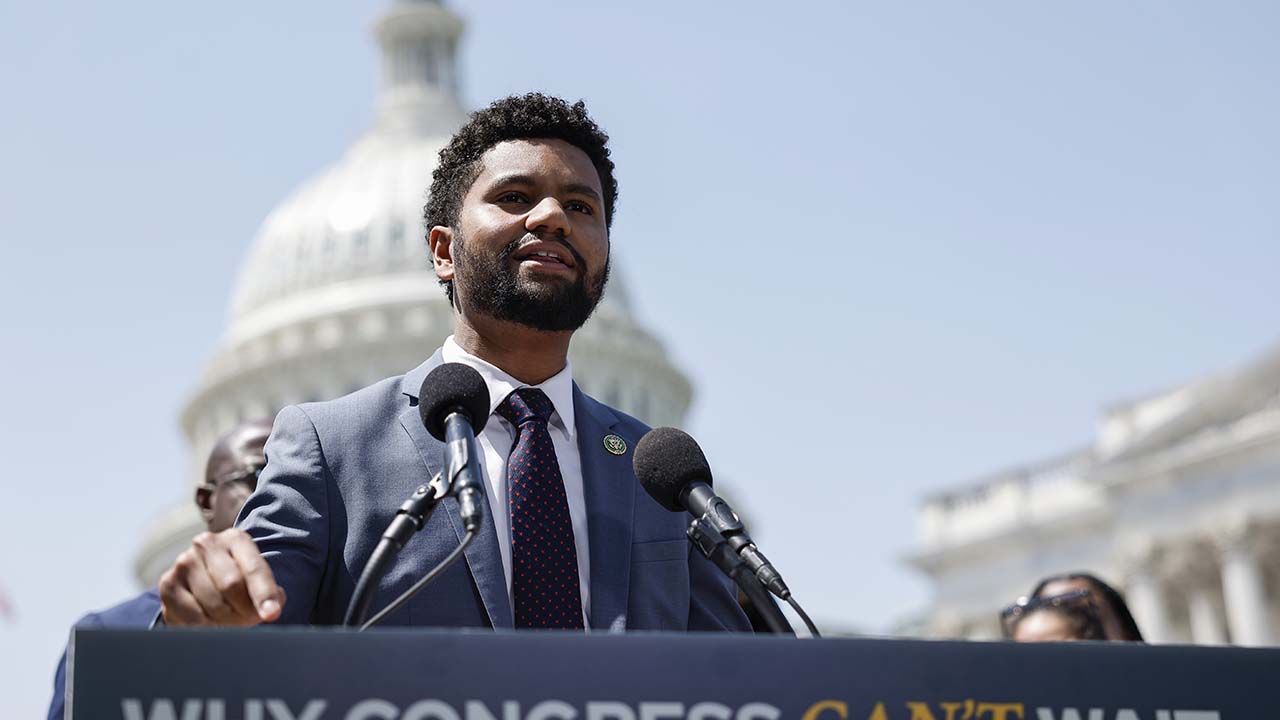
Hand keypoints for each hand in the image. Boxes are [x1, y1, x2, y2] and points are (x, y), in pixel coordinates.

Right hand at [158, 529, 286, 625]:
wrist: (204, 580)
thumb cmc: (239, 581)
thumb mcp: (257, 580)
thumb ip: (269, 592)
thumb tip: (271, 609)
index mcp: (236, 539)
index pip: (254, 569)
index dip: (264, 594)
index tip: (271, 614)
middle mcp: (206, 544)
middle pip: (231, 585)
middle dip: (245, 610)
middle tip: (250, 621)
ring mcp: (183, 562)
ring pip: (212, 604)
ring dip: (227, 622)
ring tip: (232, 621)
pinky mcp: (167, 584)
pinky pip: (191, 616)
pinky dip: (206, 627)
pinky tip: (212, 623)